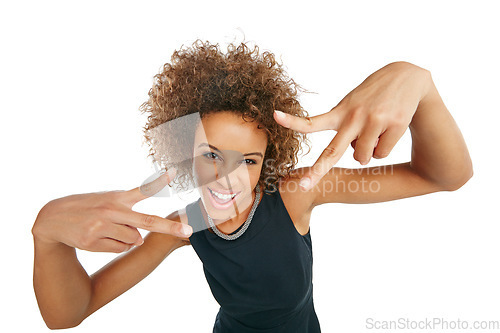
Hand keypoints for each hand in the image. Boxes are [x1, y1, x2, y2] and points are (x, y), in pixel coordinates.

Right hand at [32, 168, 192, 252]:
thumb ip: (129, 216)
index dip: (159, 181)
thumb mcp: (109, 200)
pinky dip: (116, 246)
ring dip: (127, 238)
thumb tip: (140, 239)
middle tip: (189, 231)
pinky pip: (119, 249)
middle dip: (170, 228)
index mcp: (118, 198)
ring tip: (107, 229)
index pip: (142, 189)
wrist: (53, 217)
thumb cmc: (88, 207)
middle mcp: (112, 210)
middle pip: (147, 221)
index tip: (174, 173)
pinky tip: (99, 237)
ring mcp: (102, 226)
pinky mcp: (92, 241)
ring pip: (133, 240)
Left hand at [273, 61, 430, 189]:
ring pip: (362, 157)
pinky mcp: (395, 124)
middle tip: (303, 185)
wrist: (406, 77)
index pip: (313, 120)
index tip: (275, 116)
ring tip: (375, 130)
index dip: (293, 121)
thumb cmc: (372, 95)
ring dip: (367, 152)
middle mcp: (354, 116)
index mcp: (340, 111)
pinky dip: (384, 148)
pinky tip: (389, 129)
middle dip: (317, 171)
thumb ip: (345, 127)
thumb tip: (354, 156)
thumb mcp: (353, 103)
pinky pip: (382, 153)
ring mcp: (374, 120)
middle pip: (332, 152)